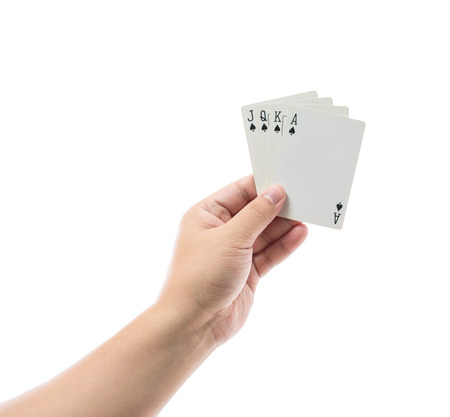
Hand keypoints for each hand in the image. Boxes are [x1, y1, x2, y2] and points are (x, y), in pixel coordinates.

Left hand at [158, 175, 307, 345]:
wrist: (194, 324)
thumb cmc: (200, 277)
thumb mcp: (230, 238)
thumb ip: (256, 215)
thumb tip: (275, 193)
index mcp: (206, 215)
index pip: (239, 192)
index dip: (262, 186)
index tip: (286, 179)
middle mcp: (220, 231)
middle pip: (255, 212)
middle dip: (277, 206)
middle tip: (302, 197)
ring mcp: (235, 252)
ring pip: (265, 233)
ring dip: (284, 226)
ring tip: (307, 214)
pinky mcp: (247, 271)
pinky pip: (269, 253)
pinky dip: (284, 245)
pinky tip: (300, 234)